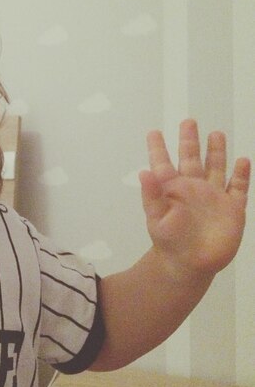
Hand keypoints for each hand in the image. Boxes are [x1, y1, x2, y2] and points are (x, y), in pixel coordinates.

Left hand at [139, 119, 250, 279]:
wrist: (190, 264)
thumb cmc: (169, 241)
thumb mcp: (157, 218)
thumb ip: (152, 195)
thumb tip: (143, 172)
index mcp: (173, 189)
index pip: (163, 163)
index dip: (158, 148)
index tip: (153, 132)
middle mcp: (193, 189)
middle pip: (192, 159)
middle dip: (190, 141)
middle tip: (188, 121)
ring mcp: (213, 197)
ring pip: (216, 168)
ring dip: (217, 152)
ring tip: (216, 134)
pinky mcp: (232, 209)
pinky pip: (239, 188)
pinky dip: (241, 175)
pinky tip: (242, 161)